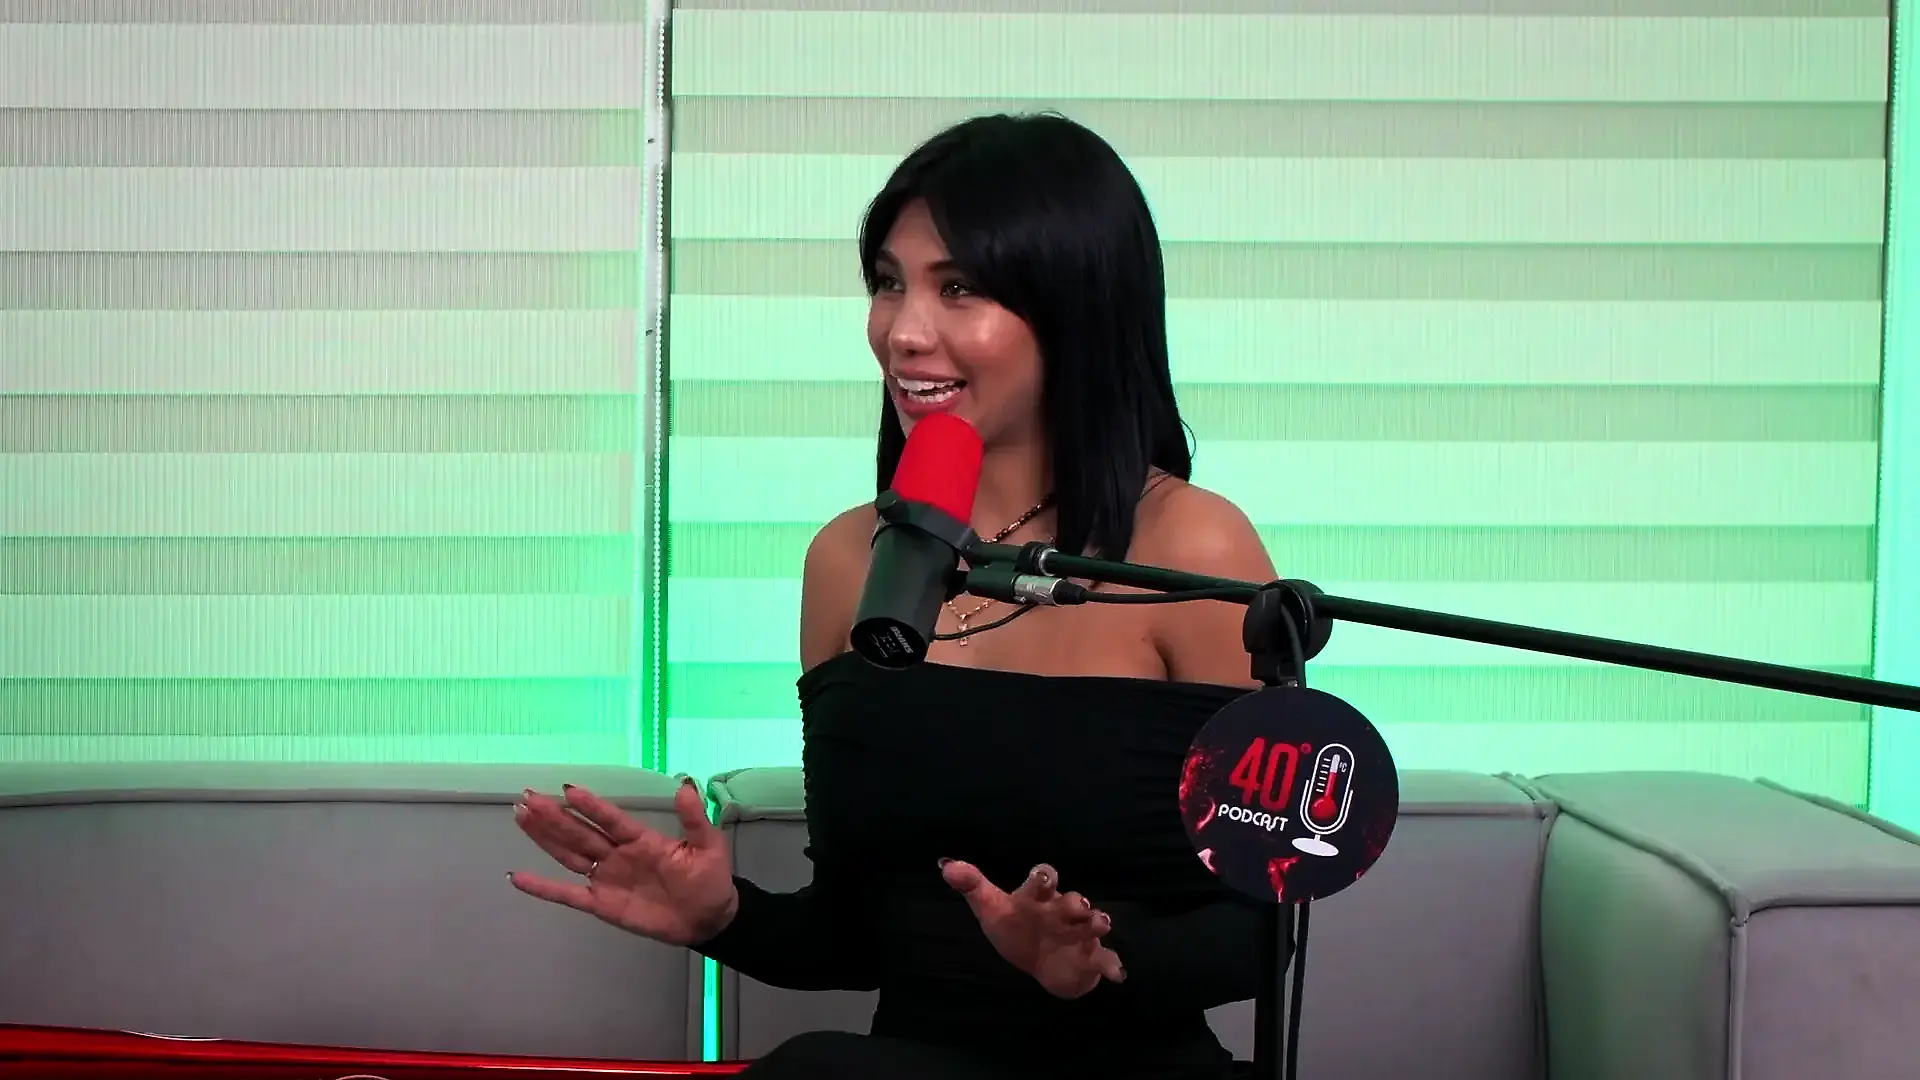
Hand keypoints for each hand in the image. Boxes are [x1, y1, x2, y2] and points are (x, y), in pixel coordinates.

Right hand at [509, 780, 738, 946]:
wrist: (708, 918)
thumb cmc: (709, 878)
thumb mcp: (708, 845)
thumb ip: (694, 818)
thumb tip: (686, 785)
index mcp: (640, 838)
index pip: (609, 819)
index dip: (590, 806)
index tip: (567, 789)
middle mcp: (617, 854)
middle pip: (580, 832)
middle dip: (554, 815)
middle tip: (527, 796)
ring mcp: (606, 878)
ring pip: (569, 854)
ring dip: (545, 837)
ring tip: (522, 817)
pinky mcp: (601, 904)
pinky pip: (568, 895)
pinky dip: (543, 888)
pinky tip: (519, 878)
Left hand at [941, 860, 1125, 999]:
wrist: (1039, 960)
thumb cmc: (1015, 927)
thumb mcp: (991, 908)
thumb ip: (972, 886)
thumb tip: (946, 866)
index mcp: (1038, 897)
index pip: (1043, 878)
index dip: (1043, 877)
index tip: (1041, 879)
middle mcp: (1061, 911)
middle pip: (1072, 900)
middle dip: (1075, 902)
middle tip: (1076, 906)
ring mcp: (1078, 933)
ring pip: (1093, 922)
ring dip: (1098, 922)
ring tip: (1099, 924)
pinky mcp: (1090, 957)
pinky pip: (1105, 959)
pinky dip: (1113, 965)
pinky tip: (1116, 974)